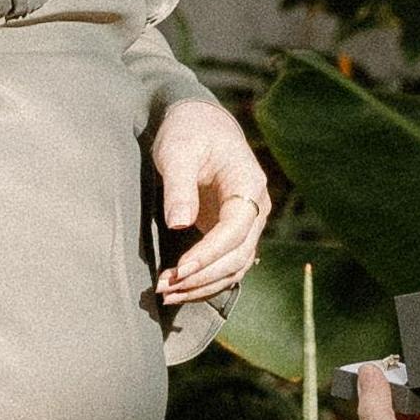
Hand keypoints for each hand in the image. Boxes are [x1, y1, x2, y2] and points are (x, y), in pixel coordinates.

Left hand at [153, 98, 270, 305]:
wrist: (201, 125)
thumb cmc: (189, 132)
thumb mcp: (177, 150)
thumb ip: (179, 186)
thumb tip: (179, 224)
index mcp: (248, 184)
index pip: (235, 228)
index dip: (210, 252)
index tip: (180, 269)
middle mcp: (255, 208)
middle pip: (238, 255)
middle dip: (202, 276)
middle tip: (164, 286)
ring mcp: (247, 224)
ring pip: (235, 268)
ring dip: (203, 285)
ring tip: (166, 293)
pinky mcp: (232, 234)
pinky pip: (226, 267)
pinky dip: (204, 282)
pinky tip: (177, 290)